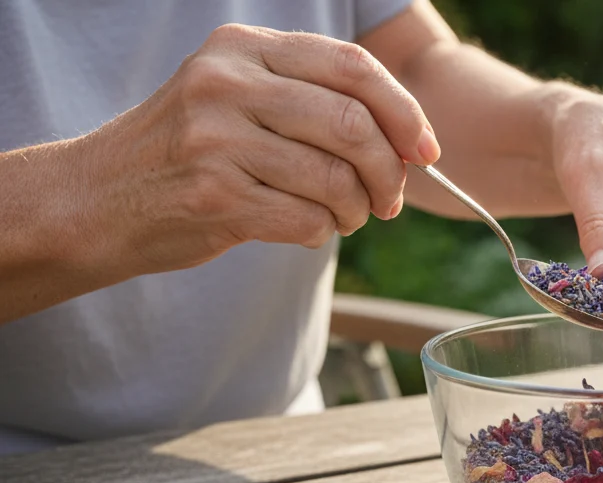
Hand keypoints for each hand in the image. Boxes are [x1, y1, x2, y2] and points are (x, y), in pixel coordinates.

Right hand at [75, 23, 439, 277]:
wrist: (95, 200)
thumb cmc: (186, 153)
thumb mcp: (235, 97)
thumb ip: (311, 100)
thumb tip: (410, 138)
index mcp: (243, 50)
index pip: (354, 68)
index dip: (406, 113)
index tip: (427, 151)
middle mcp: (228, 84)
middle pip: (355, 125)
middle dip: (390, 172)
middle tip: (390, 199)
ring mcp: (217, 140)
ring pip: (337, 178)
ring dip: (359, 209)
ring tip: (348, 216)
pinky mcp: (214, 197)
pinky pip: (309, 220)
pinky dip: (325, 232)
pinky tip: (309, 228)